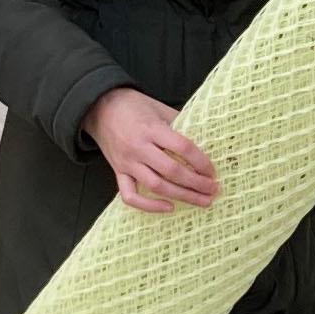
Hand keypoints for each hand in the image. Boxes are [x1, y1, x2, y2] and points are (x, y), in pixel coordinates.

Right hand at [85, 87, 218, 211]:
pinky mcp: (118, 172)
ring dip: (182, 196)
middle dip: (197, 184)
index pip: (183, 148)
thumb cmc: (135, 106)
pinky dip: (149, 206)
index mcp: (152, 129)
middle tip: (214, 190)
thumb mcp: (160, 109)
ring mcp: (127, 162)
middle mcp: (139, 148)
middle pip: (172, 171)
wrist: (100, 107)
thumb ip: (180, 124)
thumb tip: (205, 142)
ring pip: (156, 186)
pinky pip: (130, 196)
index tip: (213, 171)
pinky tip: (169, 207)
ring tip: (202, 201)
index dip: (202, 162)